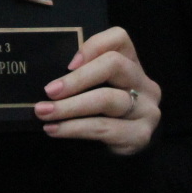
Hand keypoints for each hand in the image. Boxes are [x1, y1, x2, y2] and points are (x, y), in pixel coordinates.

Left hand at [35, 26, 160, 155]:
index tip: (68, 63)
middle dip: (77, 78)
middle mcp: (145, 84)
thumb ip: (81, 77)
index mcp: (132, 64)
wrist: (120, 154)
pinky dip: (74, 128)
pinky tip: (54, 129)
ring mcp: (147, 110)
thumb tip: (47, 78)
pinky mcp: (140, 135)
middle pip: (114, 65)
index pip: (119, 38)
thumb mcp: (94, 90)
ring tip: (44, 112)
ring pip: (106, 99)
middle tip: (49, 90)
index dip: (93, 45)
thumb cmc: (101, 115)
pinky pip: (104, 128)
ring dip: (69, 106)